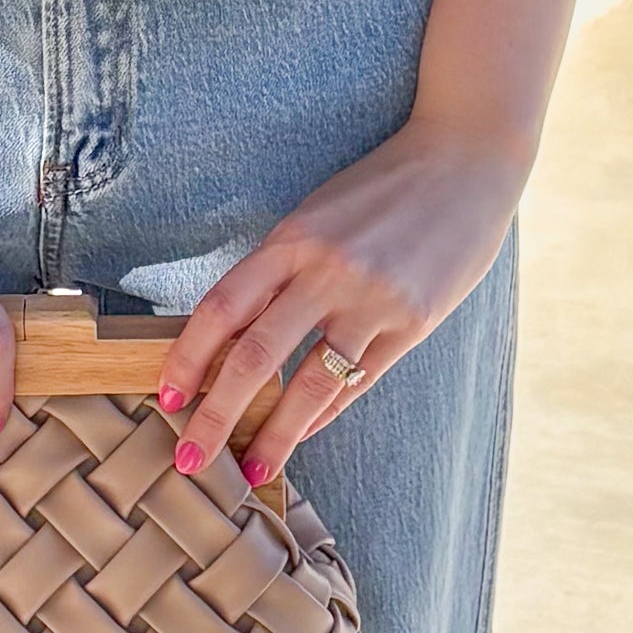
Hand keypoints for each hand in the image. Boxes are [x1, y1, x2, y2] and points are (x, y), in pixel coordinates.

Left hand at [156, 122, 527, 484]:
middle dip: (215, 416)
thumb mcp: (317, 214)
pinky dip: (326, 413)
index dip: (187, 357)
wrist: (464, 161)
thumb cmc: (382, 189)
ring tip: (251, 470)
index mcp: (292, 239)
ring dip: (275, 436)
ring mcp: (372, 300)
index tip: (167, 397)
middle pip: (254, 357)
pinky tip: (304, 435)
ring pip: (309, 384)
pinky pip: (358, 382)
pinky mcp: (412, 322)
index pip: (222, 308)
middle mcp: (327, 271)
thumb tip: (236, 337)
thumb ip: (281, 268)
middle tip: (189, 458)